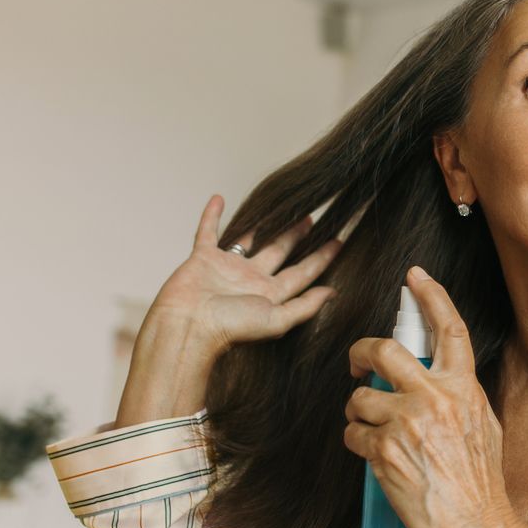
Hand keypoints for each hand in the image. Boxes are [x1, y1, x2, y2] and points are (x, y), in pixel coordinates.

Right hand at [149, 194, 342, 353]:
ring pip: (249, 239)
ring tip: (279, 208)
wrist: (188, 325)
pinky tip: (219, 199)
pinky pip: (208, 231)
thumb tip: (333, 292)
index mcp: (270, 295)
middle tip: (313, 219)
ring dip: (263, 225)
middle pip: (280, 252)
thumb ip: (305, 306)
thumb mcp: (277, 320)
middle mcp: (251, 280)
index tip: (339, 242)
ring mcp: (227, 268)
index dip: (321, 258)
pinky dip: (212, 216)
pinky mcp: (203, 258)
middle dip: (296, 237)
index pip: (302, 273)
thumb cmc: (231, 328)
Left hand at [343, 265, 527, 527]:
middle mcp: (436, 398)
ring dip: (358, 415)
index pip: (449, 330)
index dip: (430, 297)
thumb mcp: (484, 427)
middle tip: (355, 364)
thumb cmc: (479, 485)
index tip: (414, 277)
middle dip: (360, 351)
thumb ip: (459, 398)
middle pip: (383, 350)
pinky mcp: (383, 451)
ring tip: (374, 435)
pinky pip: (352, 434)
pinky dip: (356, 444)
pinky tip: (373, 459)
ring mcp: (408, 423)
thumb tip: (435, 381)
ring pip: (360, 398)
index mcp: (464, 389)